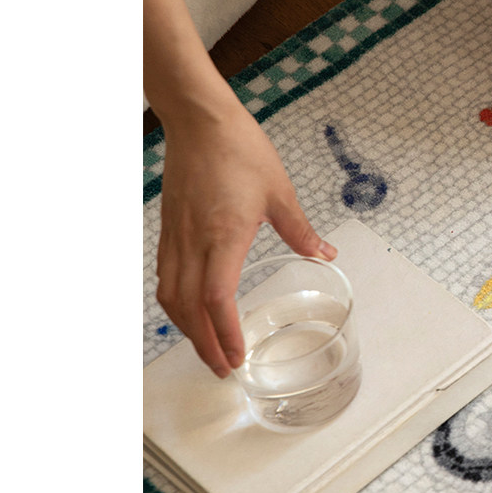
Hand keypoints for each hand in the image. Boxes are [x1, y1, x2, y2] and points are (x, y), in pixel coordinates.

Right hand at [155, 97, 335, 378]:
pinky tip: (189, 314)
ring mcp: (175, 238)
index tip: (237, 357)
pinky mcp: (168, 231)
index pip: (217, 298)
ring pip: (172, 297)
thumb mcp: (280, 191)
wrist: (200, 122)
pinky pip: (166, 278)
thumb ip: (301, 229)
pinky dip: (176, 305)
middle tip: (223, 370)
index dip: (224, 333)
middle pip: (190, 309)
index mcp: (224, 236)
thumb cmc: (241, 150)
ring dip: (188, 329)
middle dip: (205, 344)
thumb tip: (325, 254)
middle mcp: (193, 243)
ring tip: (207, 350)